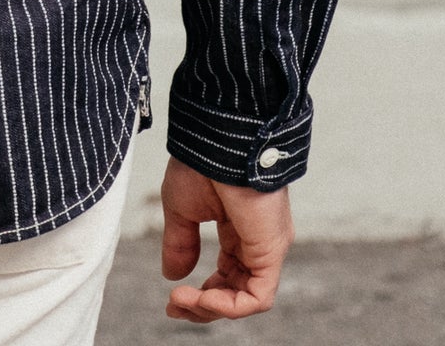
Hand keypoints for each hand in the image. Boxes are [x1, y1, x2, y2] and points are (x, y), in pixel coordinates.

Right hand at [160, 154, 293, 323]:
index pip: (227, 275)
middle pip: (236, 291)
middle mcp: (257, 241)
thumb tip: (172, 275)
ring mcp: (267, 246)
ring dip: (212, 307)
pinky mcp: (272, 250)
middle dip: (204, 305)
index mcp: (238, 229)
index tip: (172, 296)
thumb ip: (180, 242)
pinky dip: (229, 305)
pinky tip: (201, 297)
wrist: (217, 137)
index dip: (201, 293)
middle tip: (174, 305)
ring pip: (246, 298)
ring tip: (182, 300)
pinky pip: (257, 296)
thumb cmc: (202, 159)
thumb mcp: (182, 206)